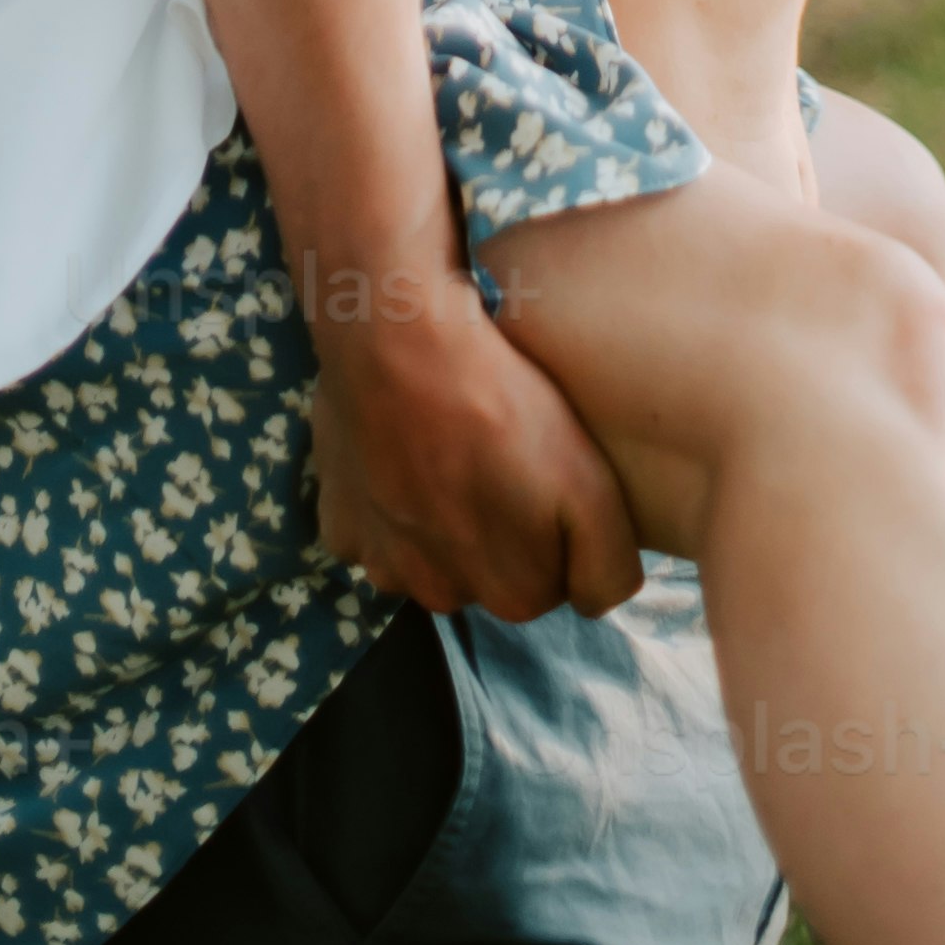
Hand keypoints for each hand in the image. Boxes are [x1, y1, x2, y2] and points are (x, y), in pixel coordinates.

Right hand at [312, 286, 642, 622]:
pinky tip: (396, 449)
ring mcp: (382, 565)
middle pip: (484, 571)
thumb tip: (595, 603)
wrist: (398, 340)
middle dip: (493, 527)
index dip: (550, 529)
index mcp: (510, 596)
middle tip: (493, 453)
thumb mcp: (590, 483)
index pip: (546, 581)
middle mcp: (442, 598)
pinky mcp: (336, 525)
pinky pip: (372, 526)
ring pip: (426, 554)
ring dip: (436, 517)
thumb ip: (607, 567)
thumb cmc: (503, 403)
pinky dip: (383, 498)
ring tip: (446, 446)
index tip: (538, 474)